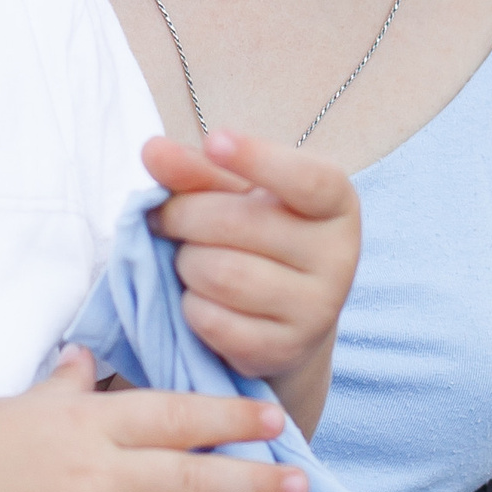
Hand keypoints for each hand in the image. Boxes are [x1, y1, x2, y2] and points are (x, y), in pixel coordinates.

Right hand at [0, 345, 304, 491]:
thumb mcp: (21, 404)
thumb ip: (66, 386)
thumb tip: (89, 359)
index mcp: (86, 425)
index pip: (175, 416)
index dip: (231, 419)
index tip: (275, 423)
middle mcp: (91, 476)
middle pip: (189, 478)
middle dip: (252, 484)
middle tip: (301, 490)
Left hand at [144, 129, 359, 436]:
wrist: (285, 317)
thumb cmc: (258, 238)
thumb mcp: (237, 195)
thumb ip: (197, 171)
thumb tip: (151, 150)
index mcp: (337, 203)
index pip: (305, 179)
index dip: (258, 159)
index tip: (214, 141)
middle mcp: (340, 255)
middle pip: (237, 224)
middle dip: (184, 217)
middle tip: (167, 219)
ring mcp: (318, 308)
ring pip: (222, 275)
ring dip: (186, 264)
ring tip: (189, 260)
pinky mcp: (286, 350)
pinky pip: (214, 321)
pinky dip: (191, 307)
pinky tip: (200, 299)